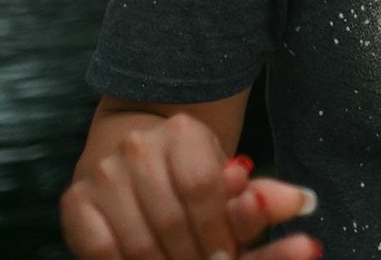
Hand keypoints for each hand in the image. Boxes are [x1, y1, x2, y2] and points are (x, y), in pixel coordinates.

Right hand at [62, 113, 320, 259]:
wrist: (135, 152)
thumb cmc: (193, 172)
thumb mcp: (232, 179)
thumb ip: (265, 195)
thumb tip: (305, 203)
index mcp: (183, 133)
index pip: (204, 187)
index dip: (220, 228)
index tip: (230, 255)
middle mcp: (137, 147)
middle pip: (172, 217)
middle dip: (196, 253)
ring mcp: (102, 174)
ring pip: (138, 238)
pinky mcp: (75, 202)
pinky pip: (100, 247)